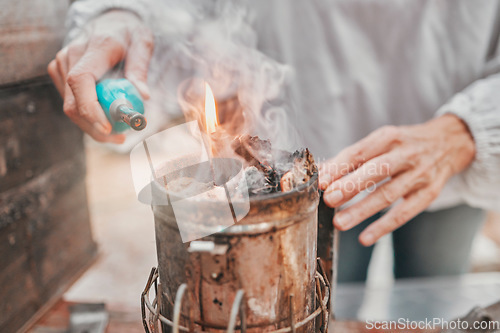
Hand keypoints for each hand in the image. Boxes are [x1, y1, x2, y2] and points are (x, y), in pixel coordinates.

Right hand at [47, 10, 153, 142]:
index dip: (91, 109)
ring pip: (71, 107)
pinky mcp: (60, 73)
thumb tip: (143, 96)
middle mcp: (70, 56)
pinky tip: (107, 116)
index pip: (81, 81)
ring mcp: (61, 64)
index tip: (108, 129)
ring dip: (93, 125)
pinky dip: (88, 115)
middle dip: (96, 128)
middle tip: (122, 138)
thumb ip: (140, 68)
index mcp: (93, 48)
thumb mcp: (143, 44)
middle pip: (73, 103)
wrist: (110, 21)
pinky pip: (71, 102)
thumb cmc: (129, 33)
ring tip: (120, 130)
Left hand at [319, 114, 474, 245]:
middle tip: (329, 199)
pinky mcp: (429, 193)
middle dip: (351, 185)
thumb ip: (351, 157)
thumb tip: (320, 171)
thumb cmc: (404, 144)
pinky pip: (405, 212)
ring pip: (389, 193)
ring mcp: (420, 174)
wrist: (451, 141)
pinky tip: (365, 237)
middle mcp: (406, 154)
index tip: (321, 181)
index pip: (361, 152)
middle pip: (377, 170)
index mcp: (389, 137)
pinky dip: (384, 226)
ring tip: (340, 222)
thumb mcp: (381, 141)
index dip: (340, 167)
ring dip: (363, 210)